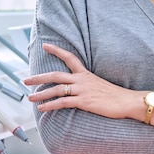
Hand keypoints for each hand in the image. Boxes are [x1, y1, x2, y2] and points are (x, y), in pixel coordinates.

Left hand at [24, 43, 138, 118]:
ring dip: (41, 94)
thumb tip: (79, 88)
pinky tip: (42, 109)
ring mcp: (82, 90)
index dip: (57, 50)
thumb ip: (88, 84)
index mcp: (86, 74)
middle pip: (56, 75)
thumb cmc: (116, 95)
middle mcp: (82, 79)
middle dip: (39, 77)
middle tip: (25, 79)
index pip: (69, 57)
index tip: (45, 45)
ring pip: (56, 89)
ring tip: (29, 98)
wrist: (127, 101)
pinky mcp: (84, 101)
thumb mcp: (100, 85)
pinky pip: (63, 102)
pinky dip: (50, 105)